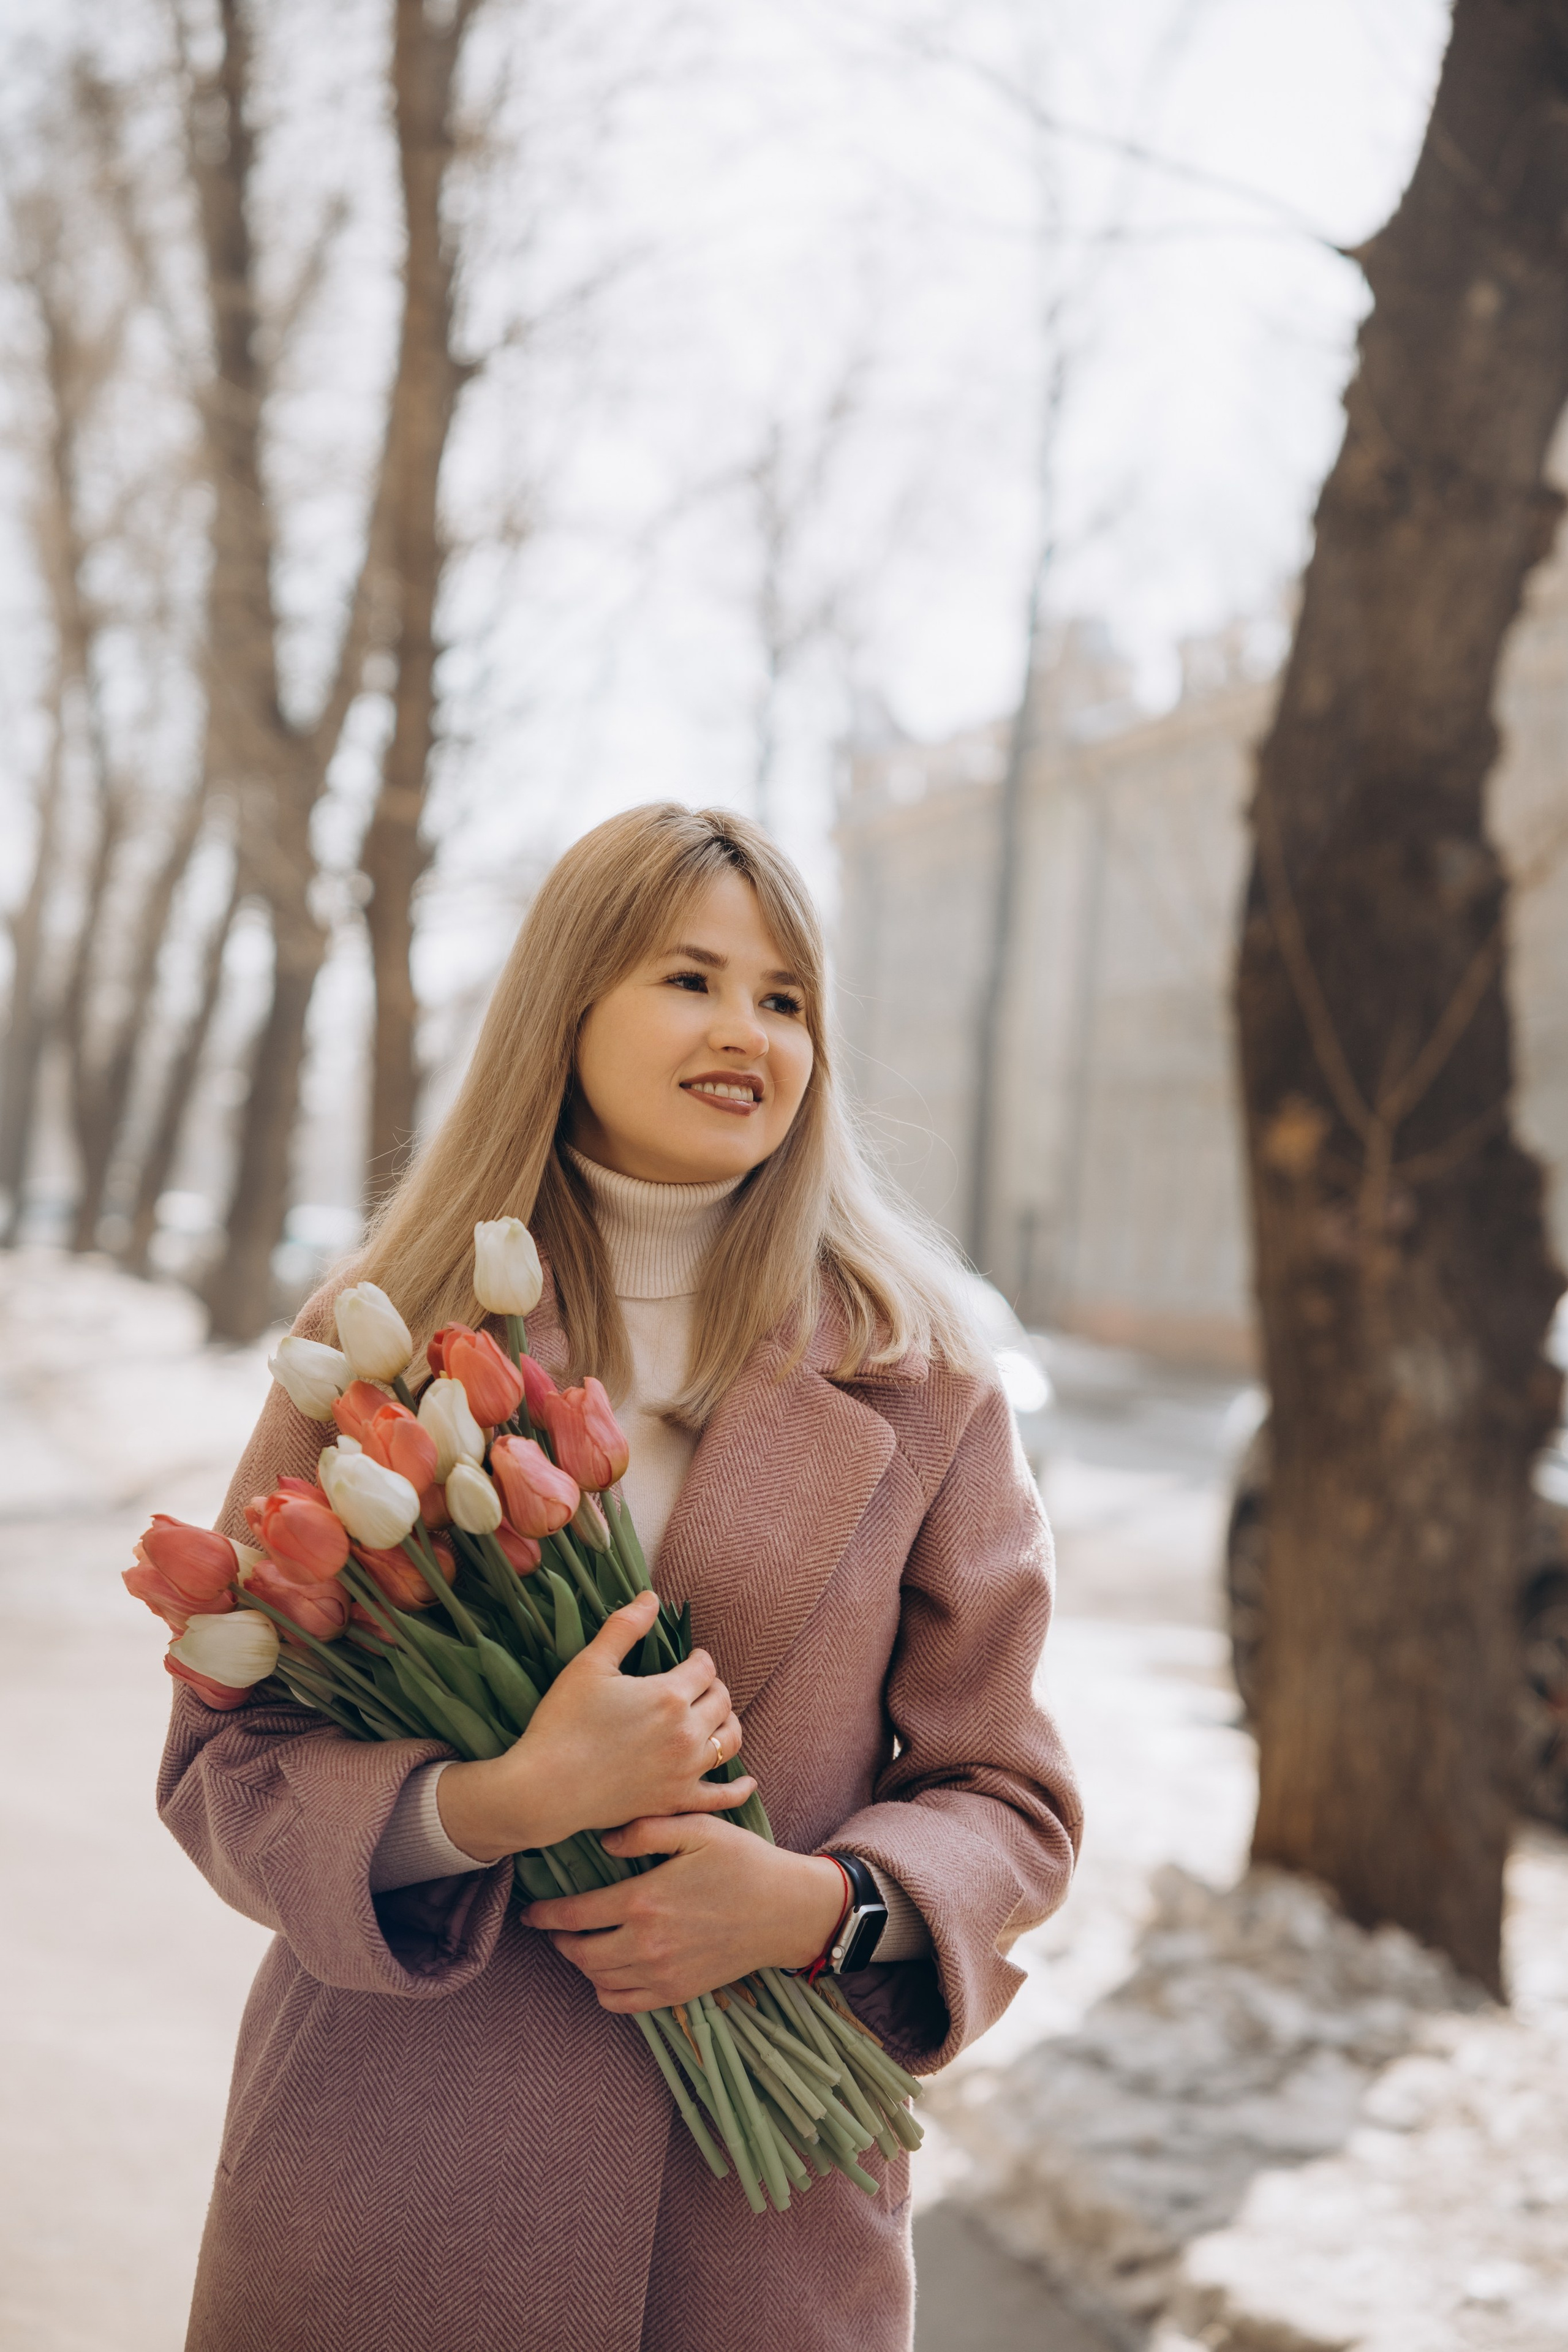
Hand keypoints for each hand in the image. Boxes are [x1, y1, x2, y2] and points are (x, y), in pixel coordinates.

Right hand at [436, 1589, 753, 1861]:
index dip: (699, 1659)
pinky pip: (722, 1797)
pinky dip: (738, 1790)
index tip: (689, 1659)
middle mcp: (686, 1733)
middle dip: (713, 1688)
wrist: (545, 1788)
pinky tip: (747, 1783)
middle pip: (722, 1701)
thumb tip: (651, 1597)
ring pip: (729, 1742)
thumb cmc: (562, 1723)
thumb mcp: (589, 1665)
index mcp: (669, 1695)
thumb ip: (624, 1627)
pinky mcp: (676, 1802)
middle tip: (697, 1686)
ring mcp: (685, 1771)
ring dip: (727, 1725)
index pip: (705, 1668)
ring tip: (715, 1718)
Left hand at [523, 1813, 848, 2011]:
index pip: (574, 1914)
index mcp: (644, 1900)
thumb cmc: (743, 1862)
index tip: (532, 1912)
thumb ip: (646, 1829)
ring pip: (597, 1980)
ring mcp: (661, 1974)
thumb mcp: (697, 1828)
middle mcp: (646, 1944)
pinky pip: (624, 2004)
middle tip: (554, 1927)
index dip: (545, 1914)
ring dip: (581, 1963)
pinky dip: (606, 1991)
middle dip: (559, 1940)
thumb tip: (604, 1843)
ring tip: (581, 1944)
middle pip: (579, 1953)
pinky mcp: (678, 1992)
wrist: (785, 1910)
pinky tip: (609, 1971)